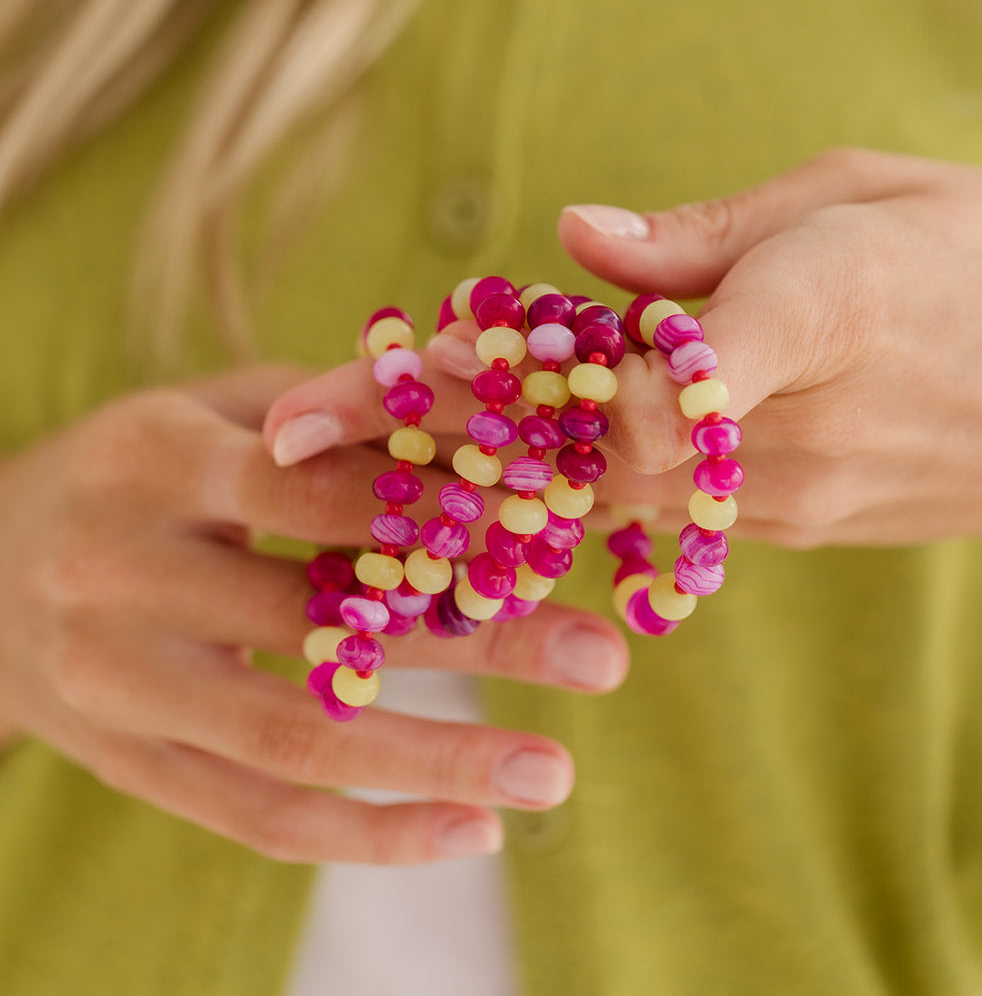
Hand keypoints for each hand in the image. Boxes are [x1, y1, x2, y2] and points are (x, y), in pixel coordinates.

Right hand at [0, 366, 627, 865]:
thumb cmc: (141, 466)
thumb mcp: (216, 407)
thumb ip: (336, 412)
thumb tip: (492, 414)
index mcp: (154, 460)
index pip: (314, 488)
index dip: (440, 506)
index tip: (555, 522)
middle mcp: (123, 573)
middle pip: (322, 619)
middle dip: (475, 639)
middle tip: (600, 655)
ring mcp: (117, 684)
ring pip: (294, 740)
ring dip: (436, 765)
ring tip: (553, 776)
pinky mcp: (126, 765)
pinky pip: (255, 818)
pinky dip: (367, 835)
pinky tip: (467, 833)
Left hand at [558, 147, 981, 561]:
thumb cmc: (981, 254)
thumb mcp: (857, 193)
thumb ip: (706, 228)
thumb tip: (576, 233)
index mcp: (824, 311)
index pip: (663, 389)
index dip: (575, 364)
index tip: (529, 321)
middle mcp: (807, 430)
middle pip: (612, 450)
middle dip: (541, 402)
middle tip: (509, 346)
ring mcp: (806, 499)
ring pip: (629, 491)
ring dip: (576, 436)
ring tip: (572, 370)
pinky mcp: (804, 530)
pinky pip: (677, 508)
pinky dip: (632, 462)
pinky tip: (644, 404)